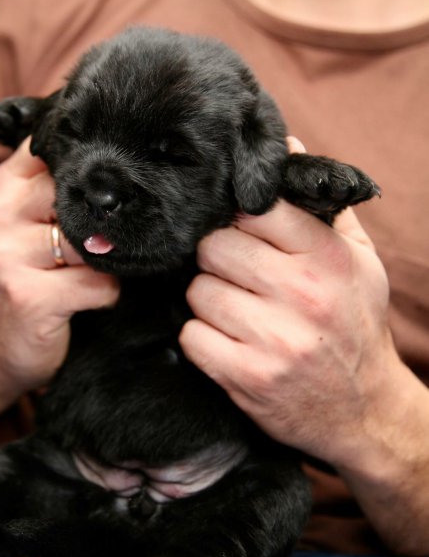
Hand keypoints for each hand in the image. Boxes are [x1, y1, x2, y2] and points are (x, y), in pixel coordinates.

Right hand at [0, 140, 118, 393]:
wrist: (3, 347)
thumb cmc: (36, 278)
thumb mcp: (39, 224)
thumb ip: (65, 187)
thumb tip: (125, 155)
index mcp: (6, 186)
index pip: (58, 149)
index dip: (95, 164)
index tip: (113, 181)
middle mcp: (0, 213)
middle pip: (80, 194)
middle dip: (106, 222)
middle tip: (107, 244)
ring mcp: (8, 254)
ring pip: (90, 240)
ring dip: (108, 261)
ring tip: (95, 274)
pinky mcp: (27, 296)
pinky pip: (97, 283)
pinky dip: (107, 294)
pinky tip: (91, 301)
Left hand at [180, 138, 397, 467]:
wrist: (364, 410)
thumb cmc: (355, 323)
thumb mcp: (357, 259)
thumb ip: (321, 205)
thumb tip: (287, 146)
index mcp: (328, 257)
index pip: (257, 208)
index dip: (239, 214)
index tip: (239, 226)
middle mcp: (303, 295)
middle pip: (215, 246)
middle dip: (218, 257)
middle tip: (235, 272)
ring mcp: (275, 340)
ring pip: (199, 291)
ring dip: (208, 299)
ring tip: (236, 309)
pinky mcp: (248, 378)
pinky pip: (192, 336)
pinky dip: (201, 337)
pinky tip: (227, 340)